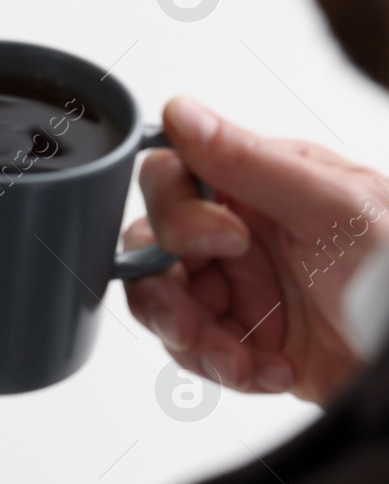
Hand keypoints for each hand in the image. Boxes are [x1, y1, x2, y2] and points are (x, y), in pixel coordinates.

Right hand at [123, 96, 387, 403]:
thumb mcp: (333, 206)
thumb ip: (248, 160)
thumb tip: (179, 111)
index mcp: (257, 186)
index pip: (169, 179)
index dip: (177, 214)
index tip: (225, 243)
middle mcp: (238, 233)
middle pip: (150, 249)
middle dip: (163, 292)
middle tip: (197, 320)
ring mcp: (239, 288)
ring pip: (161, 304)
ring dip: (189, 339)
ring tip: (236, 359)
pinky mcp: (245, 340)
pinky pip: (194, 354)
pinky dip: (224, 369)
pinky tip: (274, 371)